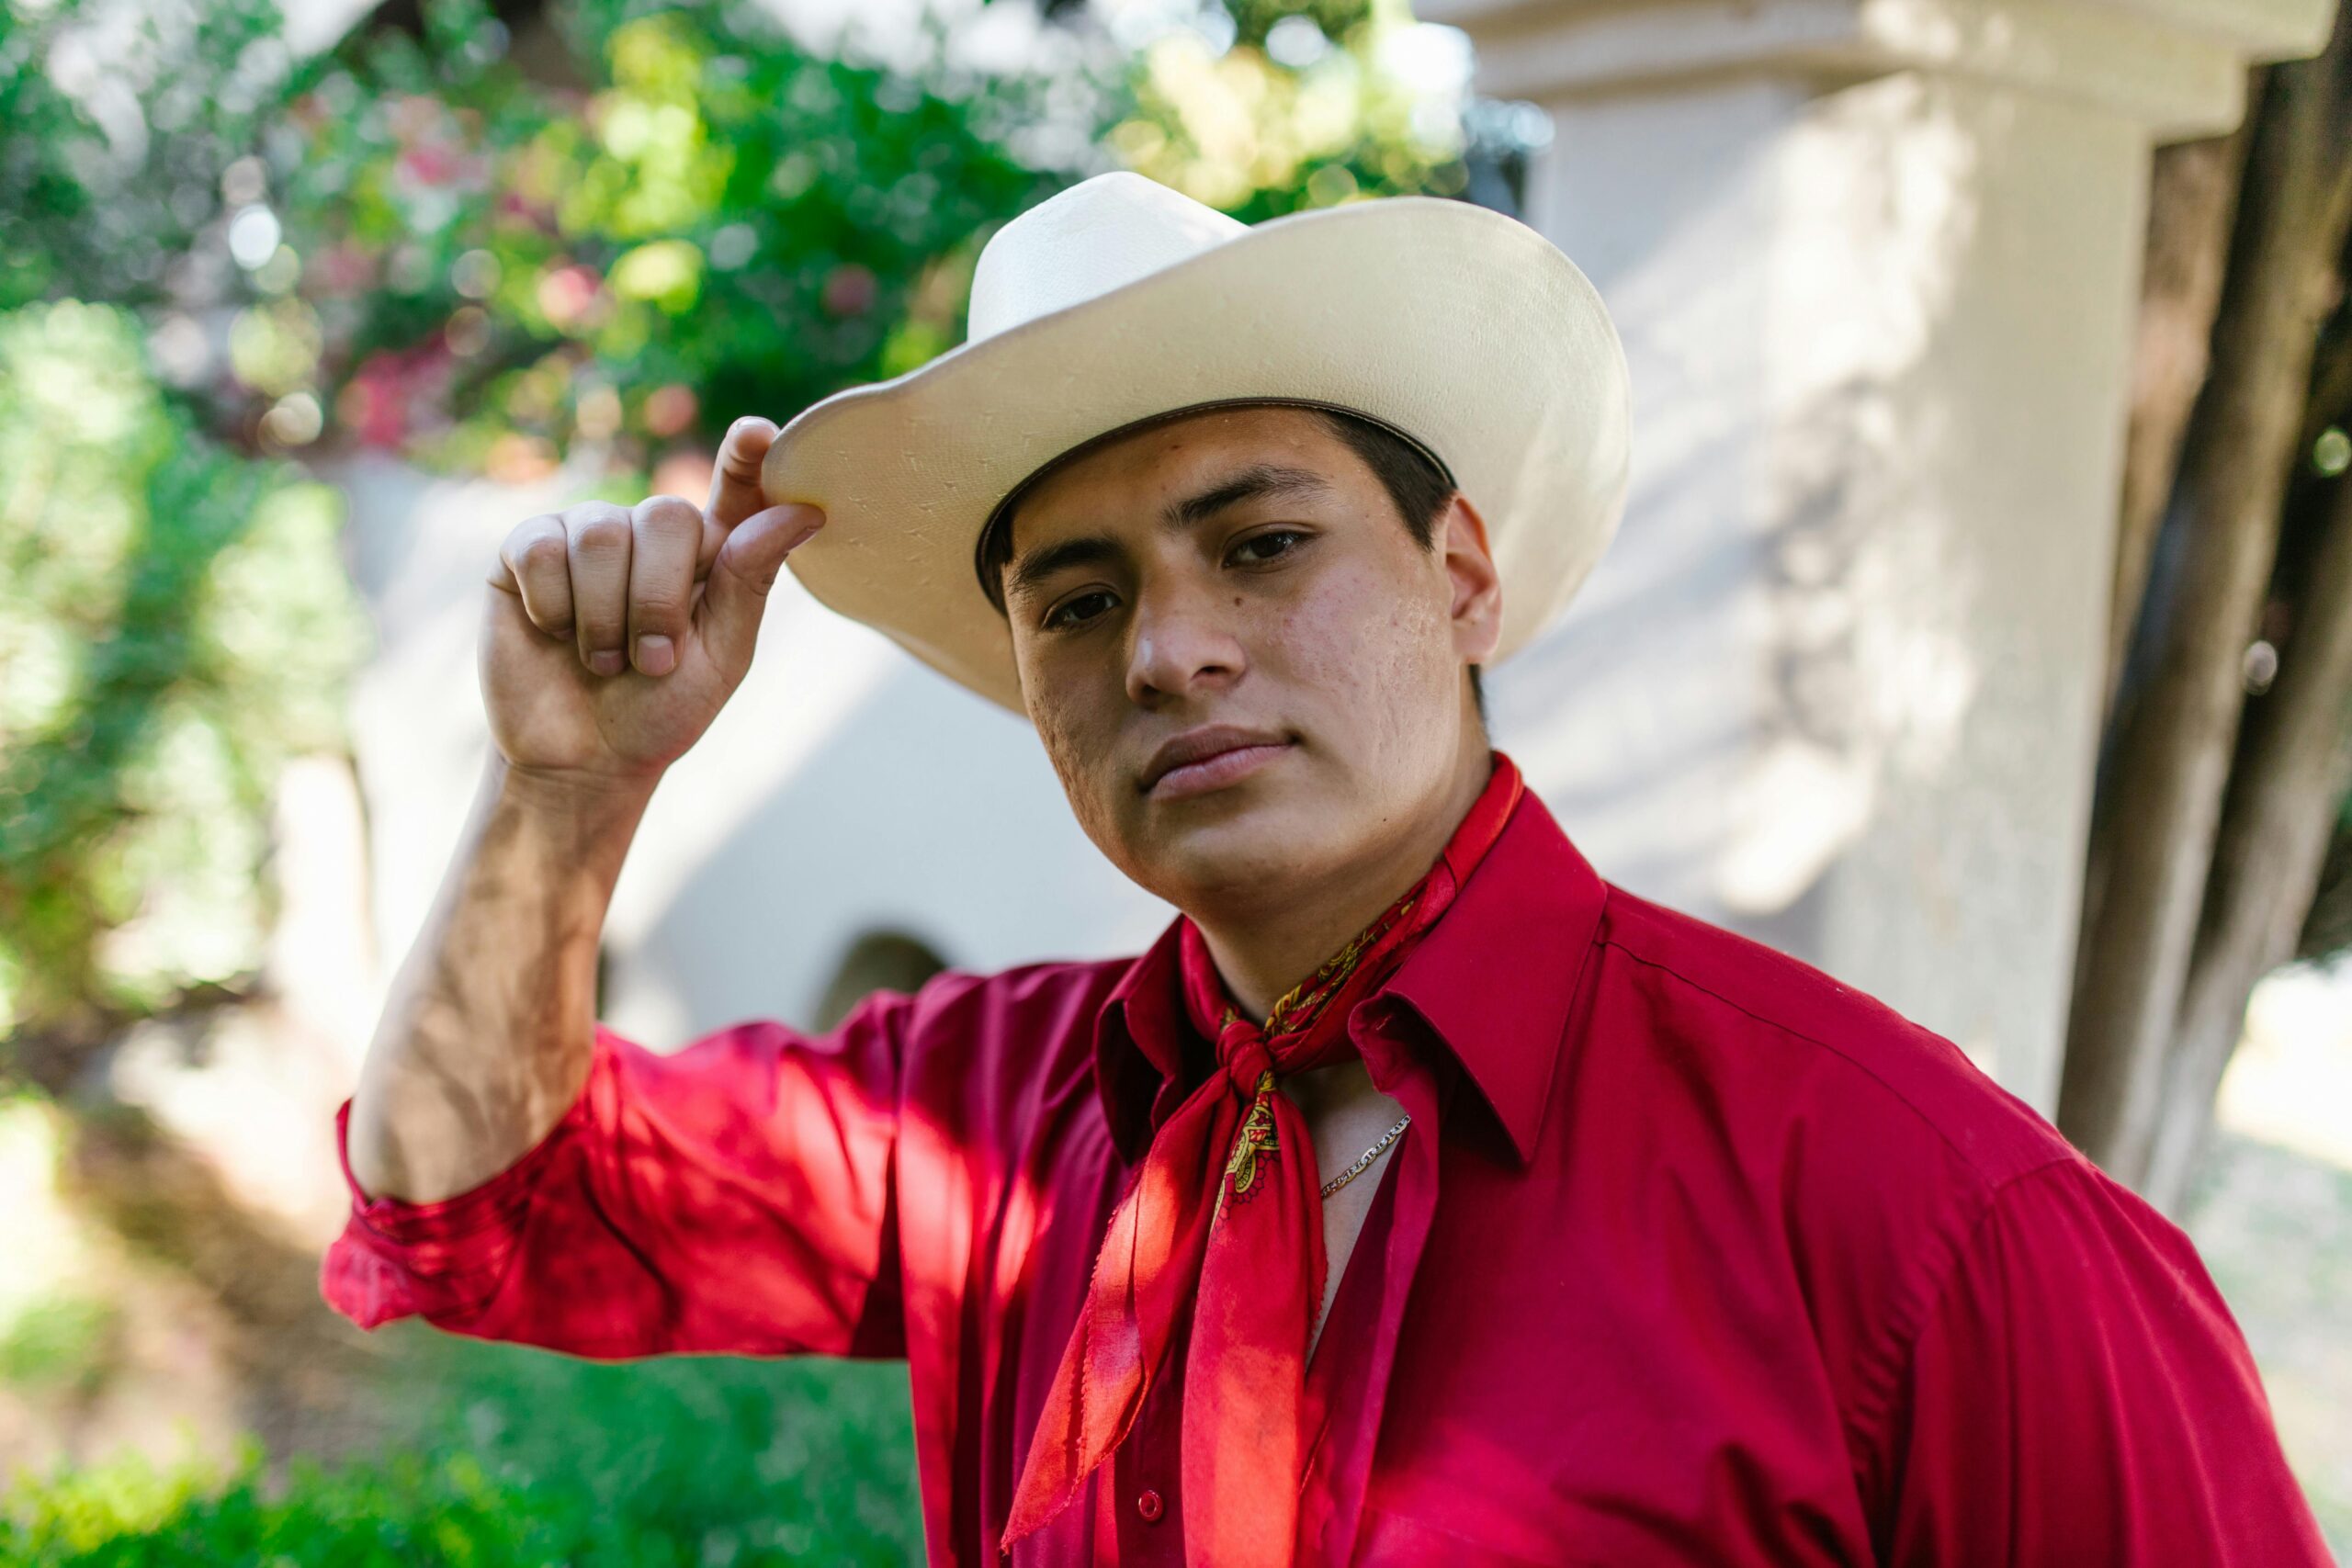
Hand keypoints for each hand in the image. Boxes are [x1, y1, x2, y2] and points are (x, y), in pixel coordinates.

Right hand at [479, 416, 823, 792]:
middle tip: (651, 661)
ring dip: (606, 617)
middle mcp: (648, 532)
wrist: (580, 758)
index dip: (747, 459)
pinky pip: (541, 550)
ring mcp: (585, 534)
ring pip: (602, 535)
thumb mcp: (719, 658)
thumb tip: (803, 511)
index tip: (760, 433)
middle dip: (659, 601)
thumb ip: (750, 582)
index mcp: (710, 555)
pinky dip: (554, 607)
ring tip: (605, 660)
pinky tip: (555, 634)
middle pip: (666, 515)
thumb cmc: (659, 711)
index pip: (736, 490)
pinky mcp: (526, 550)